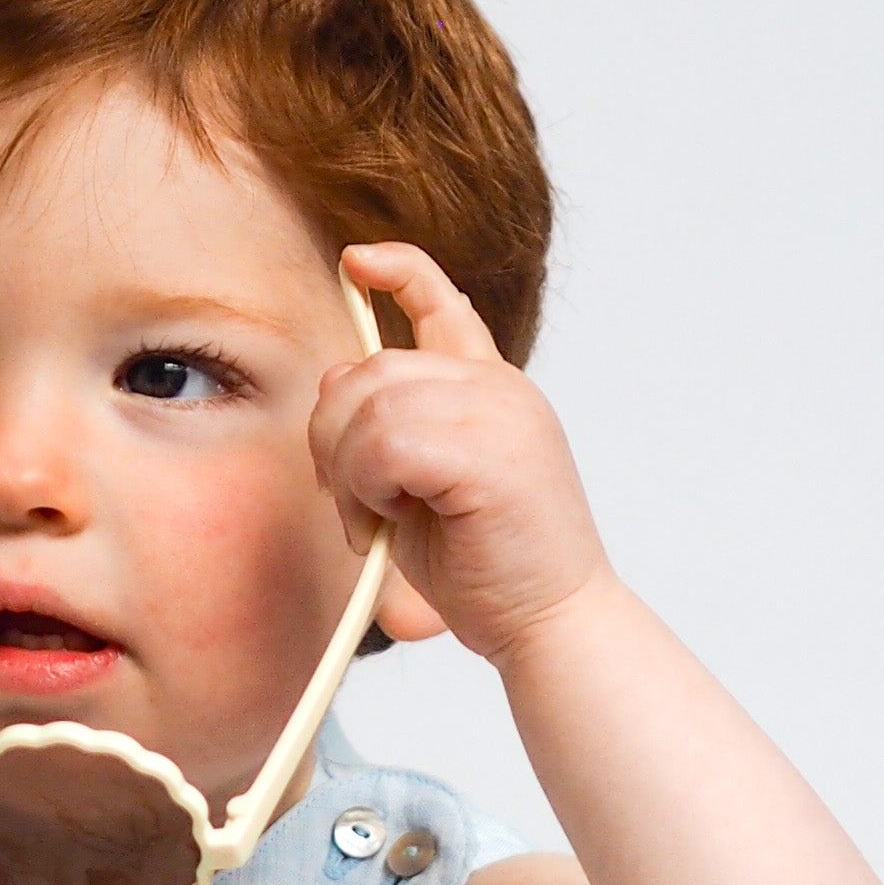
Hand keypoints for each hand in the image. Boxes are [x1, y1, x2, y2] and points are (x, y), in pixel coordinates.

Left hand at [310, 241, 609, 666]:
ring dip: (349, 473)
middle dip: (334, 438)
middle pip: (369, 369)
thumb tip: (336, 382)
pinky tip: (393, 524)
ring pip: (368, 405)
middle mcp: (499, 389)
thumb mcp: (423, 487)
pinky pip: (382, 444)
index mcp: (492, 390)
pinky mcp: (487, 452)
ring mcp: (498, 414)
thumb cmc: (488, 570)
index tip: (356, 260)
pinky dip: (366, 490)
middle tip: (357, 503)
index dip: (398, 270)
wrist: (549, 624)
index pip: (443, 302)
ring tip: (380, 521)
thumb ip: (388, 430)